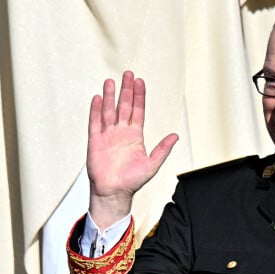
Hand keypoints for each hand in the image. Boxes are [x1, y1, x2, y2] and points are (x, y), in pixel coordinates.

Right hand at [87, 70, 178, 228]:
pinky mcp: (95, 140)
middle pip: (124, 106)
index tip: (139, 82)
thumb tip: (175, 136)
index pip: (138, 112)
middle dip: (126, 90)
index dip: (139, 97)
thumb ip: (163, 149)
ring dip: (110, 96)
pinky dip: (95, 110)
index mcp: (135, 137)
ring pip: (108, 111)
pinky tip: (97, 98)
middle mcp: (121, 133)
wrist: (114, 192)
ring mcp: (108, 135)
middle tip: (128, 74)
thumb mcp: (152, 164)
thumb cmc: (132, 181)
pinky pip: (95, 122)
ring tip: (111, 81)